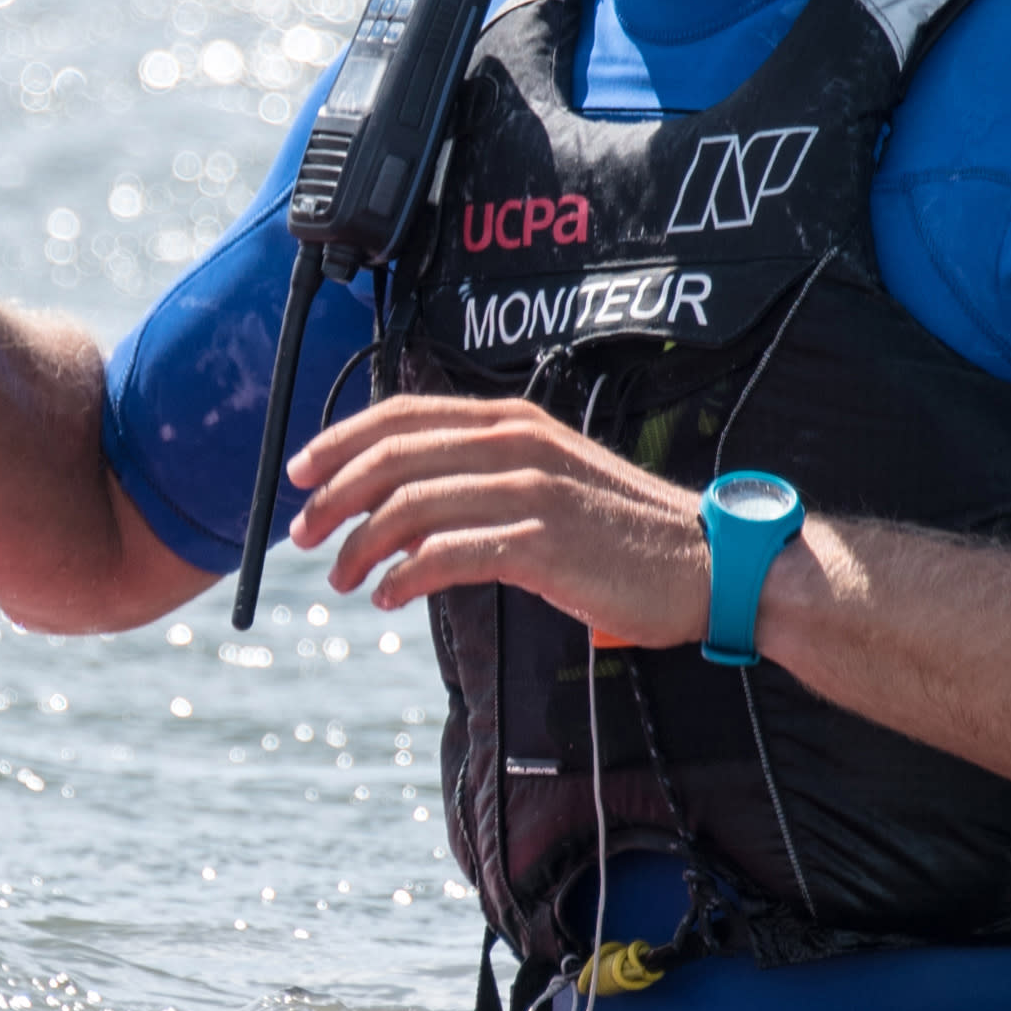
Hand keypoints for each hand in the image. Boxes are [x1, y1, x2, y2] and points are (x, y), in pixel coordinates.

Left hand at [283, 393, 713, 649]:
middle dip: (334, 494)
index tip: (300, 472)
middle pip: (393, 456)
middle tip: (303, 532)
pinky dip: (406, 575)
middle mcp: (517, 445)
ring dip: (361, 544)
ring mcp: (532, 492)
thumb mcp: (551, 482)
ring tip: (343, 577)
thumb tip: (408, 505)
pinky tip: (391, 596)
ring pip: (411, 505)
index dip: (340, 440)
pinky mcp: (543, 544)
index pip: (403, 414)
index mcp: (514, 423)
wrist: (710, 565)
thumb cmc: (627, 533)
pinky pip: (449, 553)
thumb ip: (487, 479)